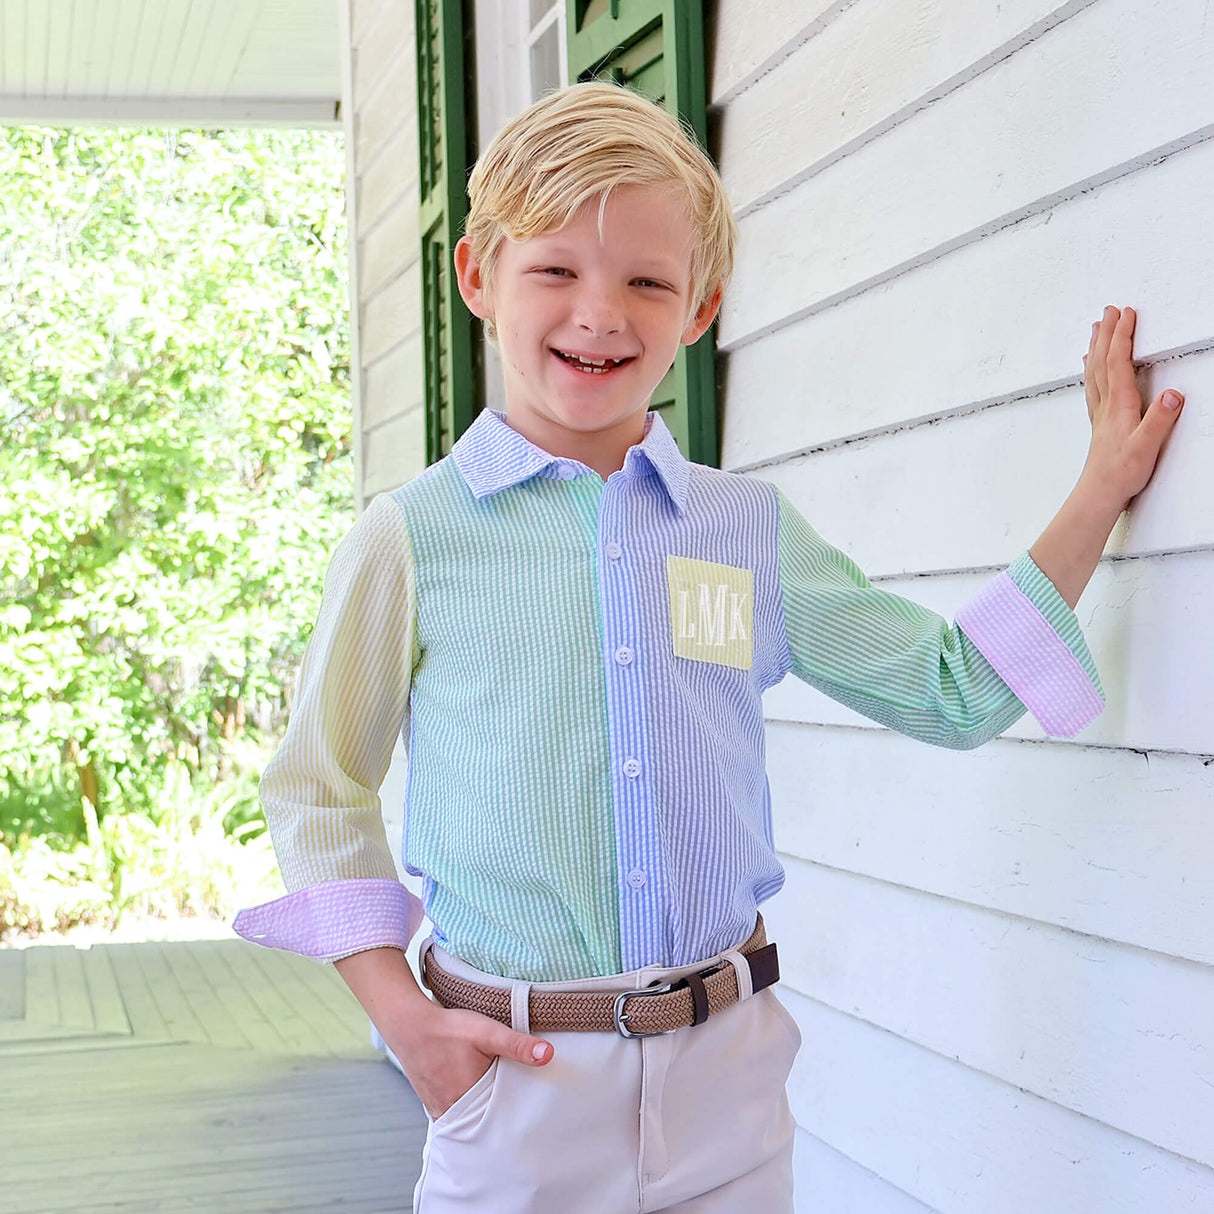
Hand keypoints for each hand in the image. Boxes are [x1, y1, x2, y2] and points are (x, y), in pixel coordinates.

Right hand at [332, 946, 552, 1121]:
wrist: (409, 1025)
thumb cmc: (448, 1028)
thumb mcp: (487, 1031)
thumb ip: (517, 1044)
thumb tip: (549, 1054)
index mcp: (469, 1098)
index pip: (502, 1116)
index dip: (517, 1114)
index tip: (531, 1113)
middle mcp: (453, 1110)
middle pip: (485, 1121)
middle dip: (501, 1119)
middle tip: (521, 1116)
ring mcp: (440, 1109)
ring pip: (469, 1119)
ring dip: (483, 1115)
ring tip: (501, 1111)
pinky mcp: (433, 1103)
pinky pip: (455, 1115)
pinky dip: (467, 1112)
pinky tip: (477, 1103)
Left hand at [1079, 304, 1183, 510]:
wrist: (1098, 494)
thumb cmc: (1121, 474)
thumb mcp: (1147, 447)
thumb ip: (1160, 421)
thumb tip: (1173, 396)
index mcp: (1119, 405)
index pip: (1118, 362)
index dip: (1122, 336)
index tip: (1126, 313)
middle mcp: (1106, 405)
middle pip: (1102, 361)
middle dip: (1107, 333)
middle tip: (1109, 310)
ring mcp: (1100, 414)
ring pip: (1094, 372)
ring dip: (1096, 347)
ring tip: (1096, 329)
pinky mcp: (1100, 424)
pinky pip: (1093, 387)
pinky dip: (1092, 370)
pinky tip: (1090, 368)